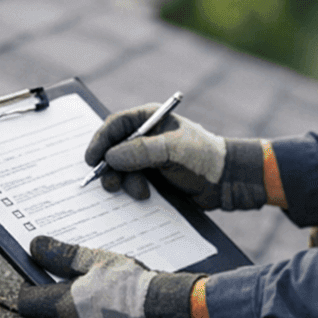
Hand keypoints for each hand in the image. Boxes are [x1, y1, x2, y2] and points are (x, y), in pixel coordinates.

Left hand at [14, 236, 207, 317]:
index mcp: (62, 306)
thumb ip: (62, 255)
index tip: (38, 277)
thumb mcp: (96, 261)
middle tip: (66, 286)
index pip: (25, 303)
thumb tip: (35, 247)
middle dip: (48, 303)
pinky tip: (104, 315)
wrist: (163, 313)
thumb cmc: (130, 284)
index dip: (28, 289)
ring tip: (89, 299)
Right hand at [86, 104, 267, 210]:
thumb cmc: (204, 158)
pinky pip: (132, 183)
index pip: (115, 125)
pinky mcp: (152, 178)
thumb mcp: (173, 150)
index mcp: (150, 119)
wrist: (226, 182)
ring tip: (141, 193)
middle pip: (113, 149)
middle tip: (111, 185)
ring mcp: (148, 158)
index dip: (100, 141)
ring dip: (125, 183)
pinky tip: (145, 197)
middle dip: (110, 168)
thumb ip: (141, 151)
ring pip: (121, 170)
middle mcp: (145, 137)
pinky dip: (133, 190)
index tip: (92, 160)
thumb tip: (110, 158)